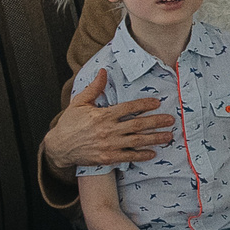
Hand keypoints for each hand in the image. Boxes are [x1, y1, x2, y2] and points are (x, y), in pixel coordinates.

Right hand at [41, 70, 174, 172]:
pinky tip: (153, 153)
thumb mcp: (79, 102)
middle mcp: (107, 130)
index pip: (128, 108)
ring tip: (168, 136)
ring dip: (154, 139)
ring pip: (136, 141)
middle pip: (137, 125)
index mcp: (102, 115)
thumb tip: (103, 71)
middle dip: (156, 122)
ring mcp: (108, 146)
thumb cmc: (69, 123)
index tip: (157, 102)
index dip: (144, 104)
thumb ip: (94, 88)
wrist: (58, 147)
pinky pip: (128, 157)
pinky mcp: (107, 158)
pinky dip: (141, 155)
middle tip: (171, 120)